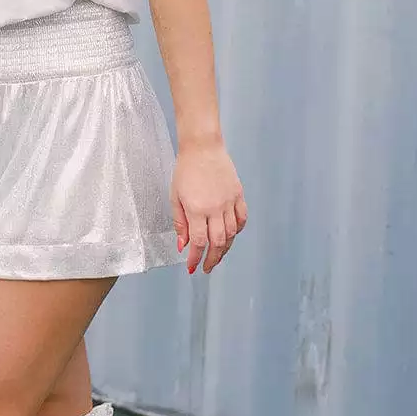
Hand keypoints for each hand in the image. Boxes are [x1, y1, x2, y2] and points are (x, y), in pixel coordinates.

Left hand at [171, 139, 246, 274]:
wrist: (202, 147)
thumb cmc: (185, 169)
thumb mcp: (175, 196)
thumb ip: (180, 222)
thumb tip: (183, 245)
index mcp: (197, 209)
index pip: (199, 242)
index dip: (195, 258)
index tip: (192, 267)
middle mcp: (215, 208)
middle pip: (218, 242)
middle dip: (212, 259)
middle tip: (207, 268)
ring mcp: (229, 202)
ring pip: (231, 234)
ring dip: (224, 248)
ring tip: (217, 255)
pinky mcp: (238, 195)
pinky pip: (242, 219)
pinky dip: (237, 230)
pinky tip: (230, 236)